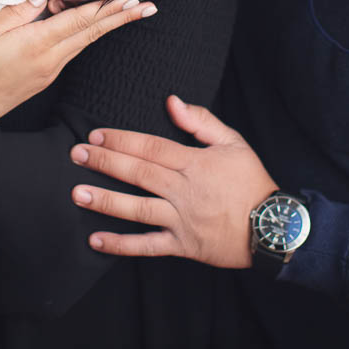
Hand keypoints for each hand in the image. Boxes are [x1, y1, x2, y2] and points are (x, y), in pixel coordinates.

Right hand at [0, 0, 158, 132]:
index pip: (79, 21)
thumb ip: (13, 12)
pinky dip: (87, 36)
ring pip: (83, 43)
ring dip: (107, 26)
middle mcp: (48, 61)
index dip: (107, 8)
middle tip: (149, 7)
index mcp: (35, 45)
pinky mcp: (41, 78)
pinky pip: (70, 51)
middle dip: (121, 18)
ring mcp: (47, 72)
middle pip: (91, 34)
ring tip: (129, 14)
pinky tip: (92, 27)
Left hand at [69, 95, 276, 267]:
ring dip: (106, 201)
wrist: (273, 227)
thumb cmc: (252, 182)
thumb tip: (172, 102)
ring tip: (78, 194)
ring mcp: (182, 220)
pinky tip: (96, 240)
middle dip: (104, 162)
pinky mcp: (183, 246)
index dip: (121, 140)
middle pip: (138, 173)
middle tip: (75, 154)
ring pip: (138, 208)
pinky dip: (122, 245)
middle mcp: (184, 191)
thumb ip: (201, 121)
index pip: (151, 147)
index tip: (96, 135)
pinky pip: (148, 246)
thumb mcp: (234, 143)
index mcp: (195, 163)